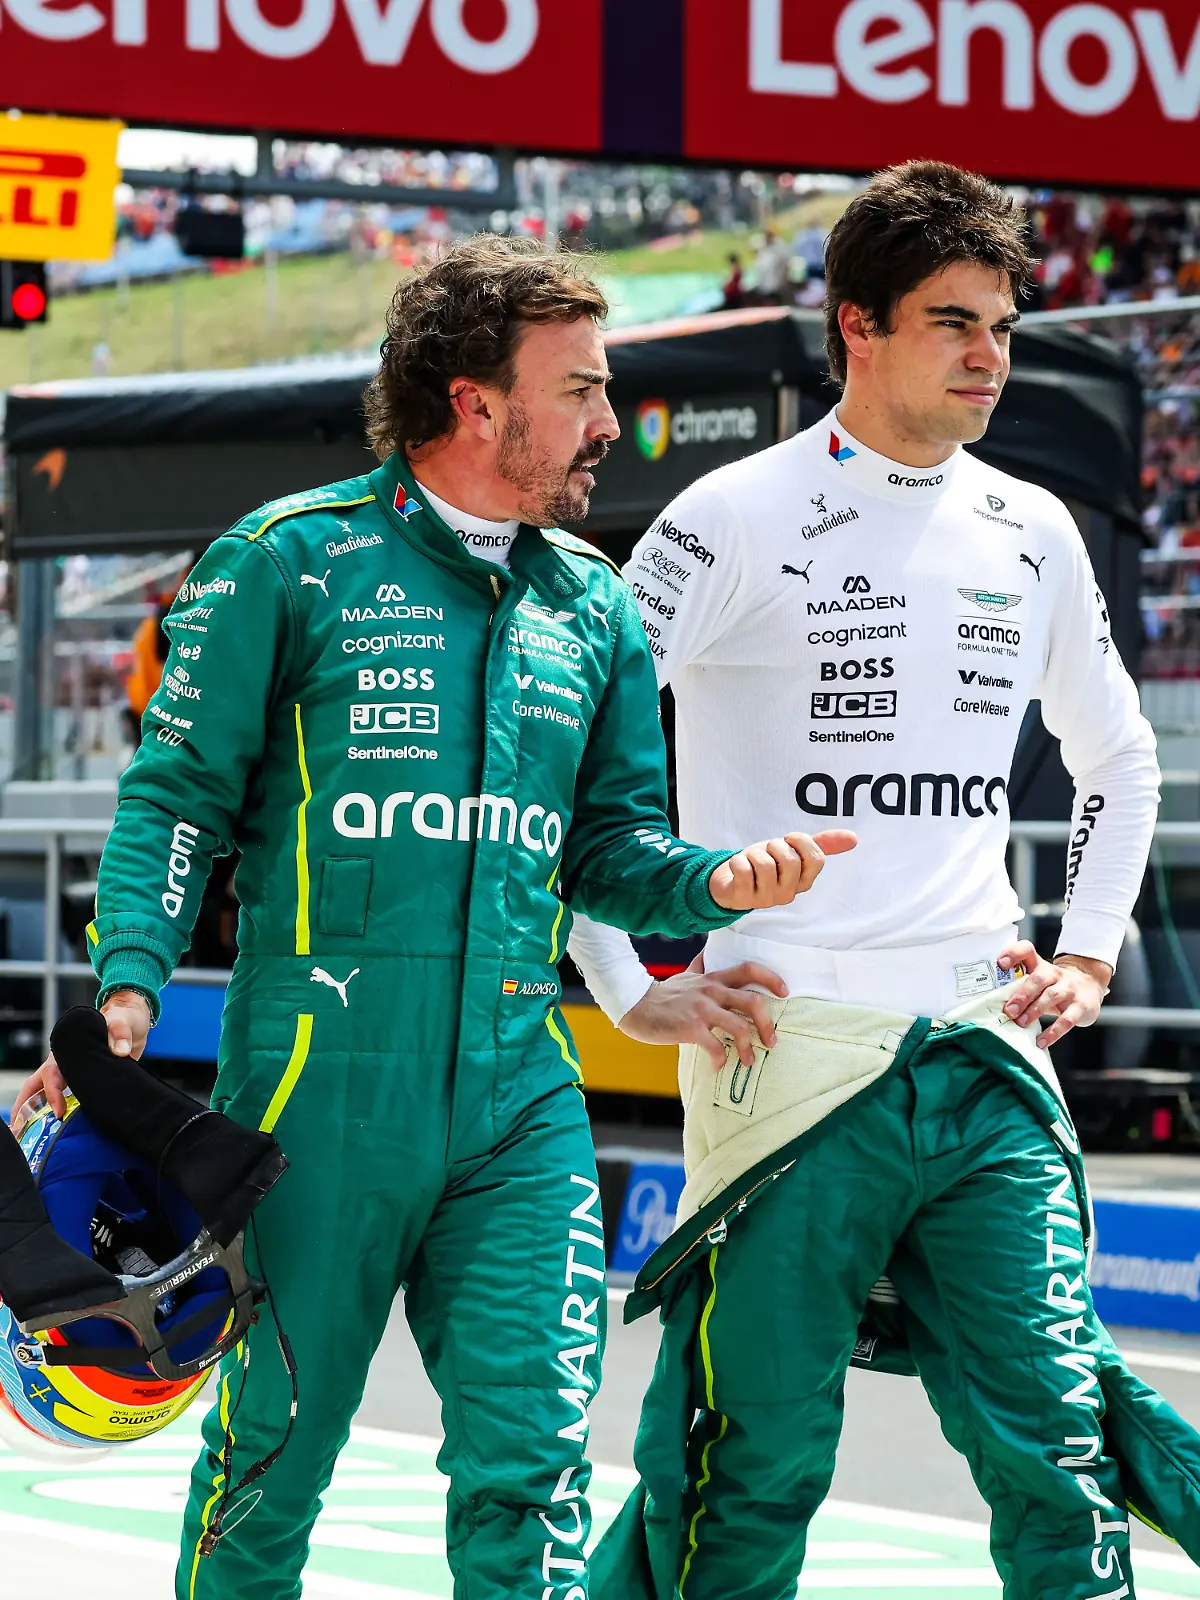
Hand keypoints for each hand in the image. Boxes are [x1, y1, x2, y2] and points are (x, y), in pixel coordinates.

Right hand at [12, 992, 152, 1121]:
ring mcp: (74, 1072)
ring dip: (39, 1111)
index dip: (53, 1093)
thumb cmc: (122, 1019)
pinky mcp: (87, 1081)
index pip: (52, 1074)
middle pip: (38, 1085)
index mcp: (68, 1050)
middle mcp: (66, 1063)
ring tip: (32, 1135)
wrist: (134, 1023)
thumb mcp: (122, 1023)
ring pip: (48, 1092)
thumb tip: (119, 1050)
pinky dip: (64, 1111)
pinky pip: (70, 1098)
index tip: (58, 1112)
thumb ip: (120, 1034)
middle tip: (18, 1129)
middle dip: (25, 1106)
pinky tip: (63, 1128)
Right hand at [620, 955, 788, 1066]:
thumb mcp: (684, 975)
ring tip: (748, 1061)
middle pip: (753, 1002)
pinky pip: (715, 1047)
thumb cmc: (662, 994)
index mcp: (713, 979)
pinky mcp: (690, 1028)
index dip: (771, 978)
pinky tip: (718, 1065)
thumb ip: (700, 966)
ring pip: (739, 1027)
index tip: (784, 992)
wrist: (635, 1005)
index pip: (749, 969)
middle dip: (767, 1024)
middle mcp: (710, 991)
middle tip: (771, 1041)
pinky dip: (721, 1059)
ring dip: (749, 1048)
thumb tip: (707, 953)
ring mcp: (701, 1010)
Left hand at [708, 830, 856, 912]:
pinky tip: (738, 867)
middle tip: (767, 852)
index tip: (788, 841)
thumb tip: (854, 838)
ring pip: (765, 864)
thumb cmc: (765, 865)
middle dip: (774, 846)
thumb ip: (821, 844)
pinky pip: (743, 870)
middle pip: (790, 860)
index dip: (801, 841)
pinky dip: (737, 861)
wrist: (731, 882)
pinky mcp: (743, 898)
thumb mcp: (792, 851)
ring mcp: (766, 899)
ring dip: (753, 853)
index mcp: (804, 881)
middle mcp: (788, 893)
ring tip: (752, 860)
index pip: (816, 859)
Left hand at [997, 942, 1111, 1048]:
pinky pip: (1067, 1020)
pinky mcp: (1081, 1007)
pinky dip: (1053, 1032)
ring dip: (1034, 1010)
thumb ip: (1019, 987)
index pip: (1027, 950)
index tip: (1001, 963)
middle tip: (1009, 1010)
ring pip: (1052, 996)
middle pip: (1038, 979)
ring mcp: (1070, 989)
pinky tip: (1041, 1041)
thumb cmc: (1055, 985)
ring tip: (1021, 1023)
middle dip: (1022, 995)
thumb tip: (992, 1006)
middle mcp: (1055, 974)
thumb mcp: (1039, 980)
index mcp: (1040, 965)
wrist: (1091, 985)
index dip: (1013, 953)